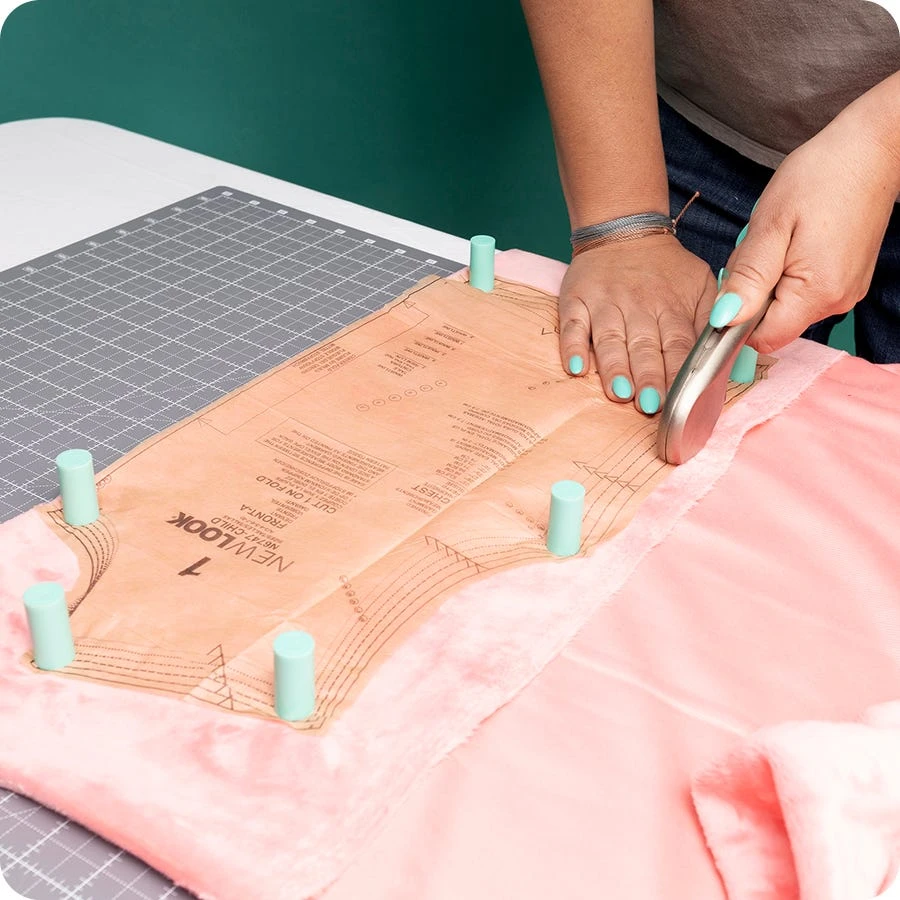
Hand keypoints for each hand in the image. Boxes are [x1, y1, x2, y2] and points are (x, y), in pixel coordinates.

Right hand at [559, 233, 717, 413]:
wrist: (624, 228)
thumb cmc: (665, 269)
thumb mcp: (701, 285)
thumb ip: (711, 320)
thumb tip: (727, 358)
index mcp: (671, 306)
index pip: (678, 345)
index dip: (679, 372)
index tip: (681, 399)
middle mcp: (638, 306)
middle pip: (644, 346)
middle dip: (648, 376)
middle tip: (650, 404)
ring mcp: (605, 303)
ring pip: (610, 339)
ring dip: (614, 367)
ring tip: (618, 393)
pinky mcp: (577, 300)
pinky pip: (573, 326)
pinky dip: (573, 346)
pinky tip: (576, 367)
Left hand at [712, 90, 899, 352]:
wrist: (871, 148)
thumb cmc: (821, 177)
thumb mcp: (770, 226)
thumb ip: (747, 278)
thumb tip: (723, 320)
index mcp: (816, 294)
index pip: (761, 339)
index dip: (736, 322)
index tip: (731, 285)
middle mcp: (836, 302)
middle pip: (772, 323)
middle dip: (751, 294)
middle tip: (759, 248)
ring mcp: (844, 292)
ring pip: (785, 306)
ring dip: (769, 281)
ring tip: (779, 239)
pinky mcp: (847, 280)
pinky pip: (802, 291)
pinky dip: (787, 273)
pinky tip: (793, 241)